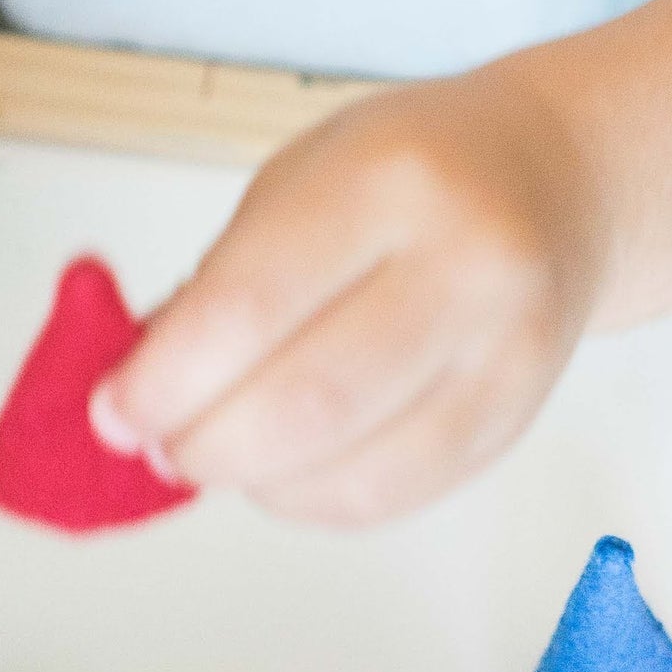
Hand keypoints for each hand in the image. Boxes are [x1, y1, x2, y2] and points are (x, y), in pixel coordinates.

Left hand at [91, 68, 608, 525]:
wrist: (559, 176)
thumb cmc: (411, 170)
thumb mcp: (304, 178)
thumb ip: (222, 282)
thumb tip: (132, 395)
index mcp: (388, 178)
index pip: (249, 307)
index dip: (163, 379)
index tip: (113, 410)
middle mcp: (464, 260)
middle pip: (303, 402)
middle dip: (202, 443)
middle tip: (159, 445)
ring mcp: (506, 346)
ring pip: (352, 466)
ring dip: (255, 482)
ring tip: (218, 455)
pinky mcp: (519, 414)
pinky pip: (397, 494)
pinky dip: (314, 502)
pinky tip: (283, 473)